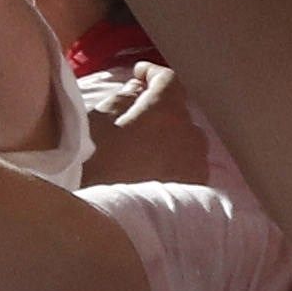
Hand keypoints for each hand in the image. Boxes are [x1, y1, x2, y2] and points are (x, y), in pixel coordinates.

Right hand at [78, 56, 211, 194]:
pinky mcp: (195, 187)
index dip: (152, 72)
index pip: (168, 79)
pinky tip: (155, 166)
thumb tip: (138, 89)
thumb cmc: (95, 164)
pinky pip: (189, 162)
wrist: (107, 218)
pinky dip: (174, 157)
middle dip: (160, 106)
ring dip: (169, 133)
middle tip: (137, 109)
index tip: (138, 73)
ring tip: (147, 142)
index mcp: (165, 112)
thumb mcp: (97, 122)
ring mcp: (196, 162)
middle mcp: (189, 134)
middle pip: (179, 110)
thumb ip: (122, 98)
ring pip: (187, 137)